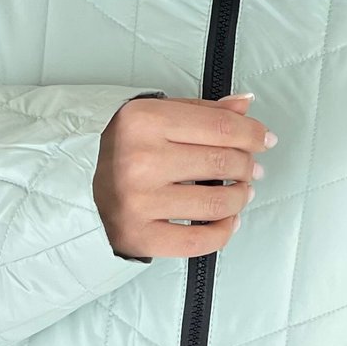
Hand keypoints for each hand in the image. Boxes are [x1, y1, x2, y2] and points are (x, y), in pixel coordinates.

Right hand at [95, 90, 272, 259]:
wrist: (81, 186)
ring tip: (240, 192)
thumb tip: (246, 105)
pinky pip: (201, 240)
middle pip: (223, 162)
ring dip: (240, 197)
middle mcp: (137, 159)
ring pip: (218, 202)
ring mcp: (137, 200)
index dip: (252, 134)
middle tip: (249, 168)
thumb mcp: (158, 117)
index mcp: (142, 120)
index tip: (265, 140)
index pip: (220, 126)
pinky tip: (227, 220)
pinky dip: (224, 231)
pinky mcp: (139, 235)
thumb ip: (204, 111)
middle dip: (246, 165)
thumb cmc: (127, 149)